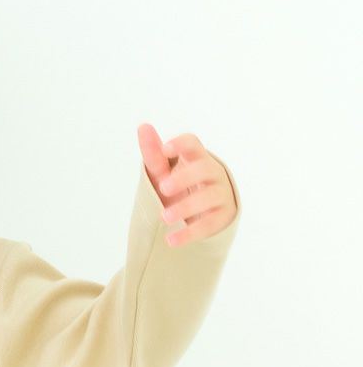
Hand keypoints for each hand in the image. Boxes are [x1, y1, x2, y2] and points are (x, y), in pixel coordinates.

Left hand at [137, 123, 237, 246]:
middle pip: (203, 169)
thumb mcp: (163, 172)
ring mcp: (221, 195)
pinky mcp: (224, 217)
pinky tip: (171, 240)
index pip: (193, 144)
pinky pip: (210, 224)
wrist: (198, 215)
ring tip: (164, 217)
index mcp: (196, 158)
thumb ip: (154, 154)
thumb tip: (143, 126)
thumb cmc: (179, 188)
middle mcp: (213, 173)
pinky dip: (190, 233)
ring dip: (186, 207)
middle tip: (164, 186)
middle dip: (184, 177)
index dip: (181, 144)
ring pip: (208, 198)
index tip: (164, 150)